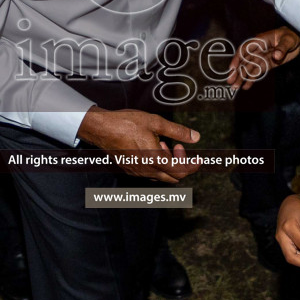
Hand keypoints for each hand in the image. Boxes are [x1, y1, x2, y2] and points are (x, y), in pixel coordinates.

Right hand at [75, 107, 201, 183]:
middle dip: (181, 163)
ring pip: (161, 176)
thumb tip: (195, 137)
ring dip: (168, 163)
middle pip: (174, 177)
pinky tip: (151, 148)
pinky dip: (157, 164)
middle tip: (178, 147)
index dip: (193, 166)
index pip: (181, 171)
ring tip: (163, 144)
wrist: (101, 129)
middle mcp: (147, 170)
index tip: (198, 158)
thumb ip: (177, 131)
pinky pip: (150, 173)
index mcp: (155, 159)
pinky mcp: (130, 170)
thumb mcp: (156, 122)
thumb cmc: (126, 123)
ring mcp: (137, 172)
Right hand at [227, 27, 299, 89]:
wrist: (298, 42)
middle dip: (236, 71)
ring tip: (235, 87)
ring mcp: (261, 58)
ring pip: (248, 68)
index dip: (237, 58)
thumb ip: (282, 48)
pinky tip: (246, 87)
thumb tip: (276, 55)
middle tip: (230, 81)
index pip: (245, 49)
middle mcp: (257, 50)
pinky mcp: (266, 65)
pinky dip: (251, 79)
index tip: (233, 68)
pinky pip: (257, 72)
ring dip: (241, 77)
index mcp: (260, 41)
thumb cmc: (291, 36)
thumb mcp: (288, 40)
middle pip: (244, 61)